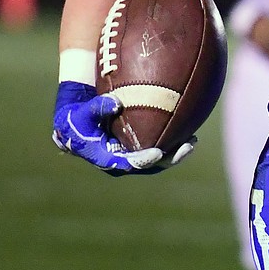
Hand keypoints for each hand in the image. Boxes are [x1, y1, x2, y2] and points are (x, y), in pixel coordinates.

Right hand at [52, 81, 195, 174]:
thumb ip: (98, 108)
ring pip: (157, 161)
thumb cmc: (78, 118)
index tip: (157, 153)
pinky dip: (171, 142)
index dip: (143, 160)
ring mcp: (130, 157)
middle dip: (170, 159)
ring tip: (192, 141)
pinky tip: (187, 130)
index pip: (128, 164)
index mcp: (107, 159)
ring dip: (175, 153)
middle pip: (150, 166)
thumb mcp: (83, 113)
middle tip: (186, 147)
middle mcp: (122, 162)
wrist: (76, 124)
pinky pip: (157, 148)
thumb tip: (117, 103)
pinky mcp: (137, 149)